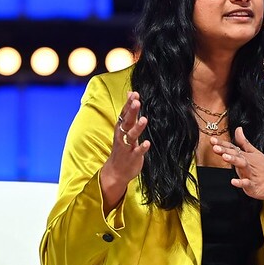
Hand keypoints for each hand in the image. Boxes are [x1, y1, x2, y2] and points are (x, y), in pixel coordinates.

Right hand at [100, 92, 149, 212]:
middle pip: (127, 122)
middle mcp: (122, 136)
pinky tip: (147, 143)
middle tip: (137, 102)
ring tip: (144, 119)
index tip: (134, 94)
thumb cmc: (123, 146)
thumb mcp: (124, 127)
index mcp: (121, 128)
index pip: (124, 114)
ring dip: (138, 128)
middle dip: (131, 112)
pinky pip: (137, 152)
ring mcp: (127, 147)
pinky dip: (142, 147)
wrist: (116, 171)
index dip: (128, 104)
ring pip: (132, 136)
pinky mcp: (132, 157)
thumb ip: (129, 111)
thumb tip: (131, 93)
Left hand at [211, 126, 263, 218]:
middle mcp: (248, 163)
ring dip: (234, 160)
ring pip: (242, 166)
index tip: (212, 140)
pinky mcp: (255, 186)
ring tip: (225, 156)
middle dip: (225, 150)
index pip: (233, 148)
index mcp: (247, 156)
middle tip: (215, 147)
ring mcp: (251, 174)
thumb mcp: (255, 153)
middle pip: (236, 155)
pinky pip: (247, 184)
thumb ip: (244, 142)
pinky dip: (241, 183)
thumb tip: (238, 129)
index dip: (222, 144)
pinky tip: (233, 181)